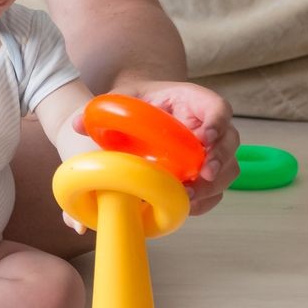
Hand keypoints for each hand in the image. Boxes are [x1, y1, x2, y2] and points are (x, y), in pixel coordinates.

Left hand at [74, 82, 239, 216]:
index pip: (218, 107)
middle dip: (220, 159)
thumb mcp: (118, 100)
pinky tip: (186, 206)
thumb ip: (100, 110)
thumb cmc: (134, 103)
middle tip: (204, 175)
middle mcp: (208, 126)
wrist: (139, 115)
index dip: (217, 121)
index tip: (205, 136)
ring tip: (189, 196)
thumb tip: (77, 124)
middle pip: (230, 141)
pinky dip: (204, 200)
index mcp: (192, 101)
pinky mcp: (204, 174)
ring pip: (229, 169)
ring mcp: (210, 151)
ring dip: (213, 185)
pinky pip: (216, 191)